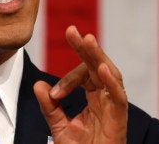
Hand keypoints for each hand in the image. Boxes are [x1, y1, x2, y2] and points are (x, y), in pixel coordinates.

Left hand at [34, 25, 127, 142]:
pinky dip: (111, 82)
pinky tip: (100, 68)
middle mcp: (107, 99)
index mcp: (95, 98)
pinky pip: (118, 98)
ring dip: (98, 57)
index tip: (54, 93)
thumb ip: (50, 106)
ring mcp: (114, 108)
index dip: (68, 79)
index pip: (84, 75)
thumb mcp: (60, 127)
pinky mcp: (120, 121)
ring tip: (88, 40)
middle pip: (98, 66)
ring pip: (111, 75)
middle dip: (85, 48)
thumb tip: (38, 84)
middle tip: (71, 31)